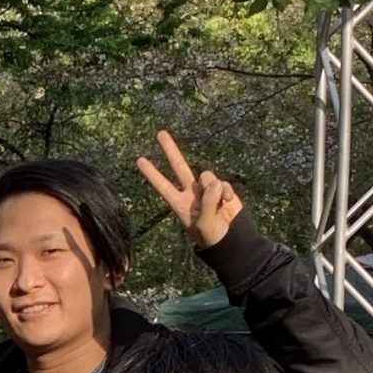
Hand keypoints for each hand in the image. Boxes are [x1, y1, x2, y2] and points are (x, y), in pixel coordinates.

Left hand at [136, 130, 242, 247]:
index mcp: (180, 204)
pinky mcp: (222, 190)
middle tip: (160, 133)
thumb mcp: (204, 224)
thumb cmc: (212, 236)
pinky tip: (228, 203)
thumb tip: (213, 183)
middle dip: (170, 150)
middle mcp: (191, 193)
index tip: (139, 160)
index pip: (163, 186)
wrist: (233, 239)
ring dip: (213, 188)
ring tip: (219, 206)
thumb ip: (206, 202)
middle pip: (179, 167)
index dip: (152, 174)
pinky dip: (227, 192)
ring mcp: (207, 190)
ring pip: (206, 176)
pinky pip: (223, 183)